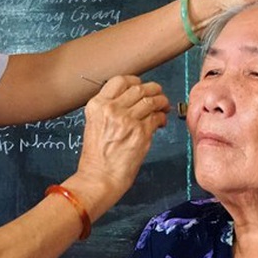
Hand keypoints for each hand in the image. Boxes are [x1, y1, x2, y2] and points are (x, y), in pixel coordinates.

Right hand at [67, 75, 169, 217]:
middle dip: (153, 89)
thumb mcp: (94, 124)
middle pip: (139, 88)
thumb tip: (131, 100)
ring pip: (151, 100)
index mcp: (97, 105)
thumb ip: (109, 109)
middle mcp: (112, 109)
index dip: (135, 81)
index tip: (141, 85)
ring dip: (161, 101)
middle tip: (158, 94)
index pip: (120, 80)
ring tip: (163, 106)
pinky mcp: (141, 133)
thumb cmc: (96, 156)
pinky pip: (157, 117)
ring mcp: (127, 120)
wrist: (99, 177)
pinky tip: (161, 122)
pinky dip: (162, 117)